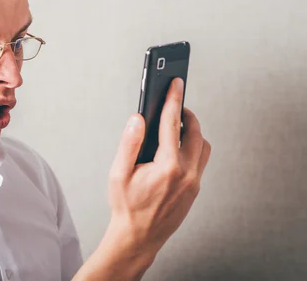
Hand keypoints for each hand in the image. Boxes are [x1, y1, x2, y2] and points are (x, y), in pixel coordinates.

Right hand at [108, 77, 210, 254]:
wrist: (138, 237)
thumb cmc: (126, 206)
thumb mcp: (118, 174)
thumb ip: (129, 143)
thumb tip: (137, 118)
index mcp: (167, 166)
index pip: (172, 124)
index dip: (173, 99)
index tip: (176, 83)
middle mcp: (186, 174)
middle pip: (195, 132)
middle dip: (186, 114)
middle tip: (174, 104)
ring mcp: (194, 183)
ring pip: (203, 147)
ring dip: (192, 132)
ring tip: (176, 125)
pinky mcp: (195, 190)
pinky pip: (201, 161)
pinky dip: (193, 148)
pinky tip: (177, 148)